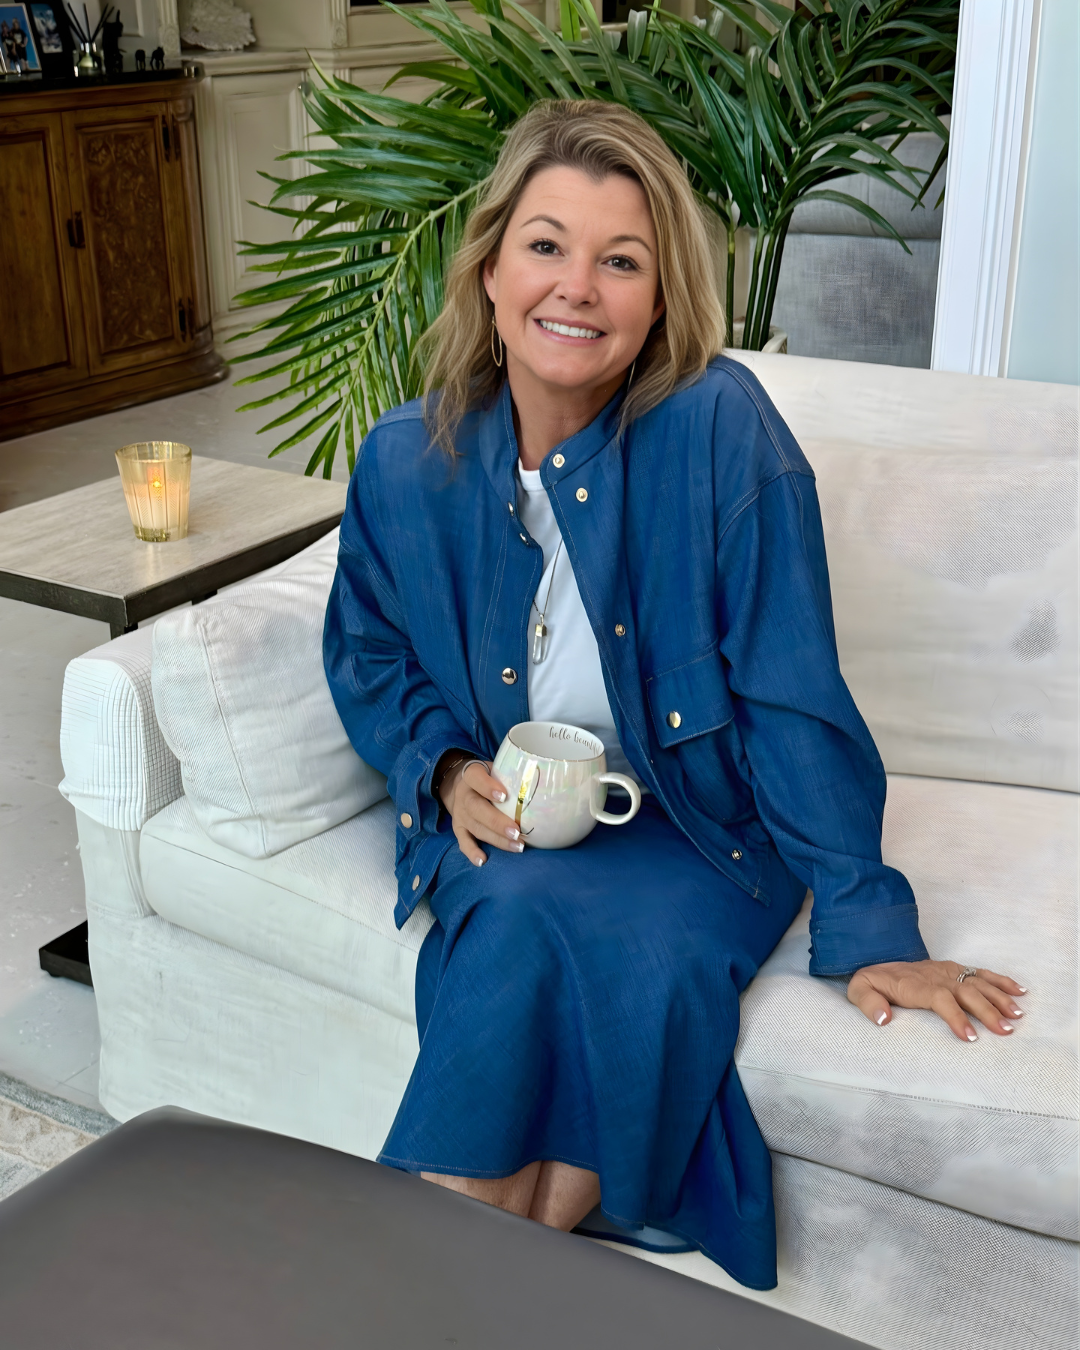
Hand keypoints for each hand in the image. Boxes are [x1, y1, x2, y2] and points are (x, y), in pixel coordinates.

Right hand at [437, 756, 523, 865]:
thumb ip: (512, 772)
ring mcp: (460, 813)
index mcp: (471, 775)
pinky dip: (471, 852)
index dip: (488, 787)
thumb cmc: (489, 777)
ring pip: (475, 827)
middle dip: (497, 822)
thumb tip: (544, 781)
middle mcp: (463, 795)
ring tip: (517, 846)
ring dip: (495, 839)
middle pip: (476, 808)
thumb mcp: (496, 768)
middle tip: (516, 832)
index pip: (476, 778)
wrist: (461, 785)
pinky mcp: (458, 828)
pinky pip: (463, 841)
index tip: (504, 796)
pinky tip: (482, 861)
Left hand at [847, 960, 1026, 1041]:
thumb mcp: (860, 990)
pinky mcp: (956, 969)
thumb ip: (868, 1003)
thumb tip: (883, 1019)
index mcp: (916, 985)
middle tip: (1006, 1031)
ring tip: (1018, 1016)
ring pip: (978, 983)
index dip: (956, 1016)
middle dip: (987, 1011)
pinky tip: (1020, 991)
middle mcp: (937, 976)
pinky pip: (981, 973)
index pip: (940, 998)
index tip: (970, 1037)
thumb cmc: (873, 982)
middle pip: (966, 992)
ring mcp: (949, 971)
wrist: (880, 962)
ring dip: (999, 998)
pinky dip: (1001, 981)